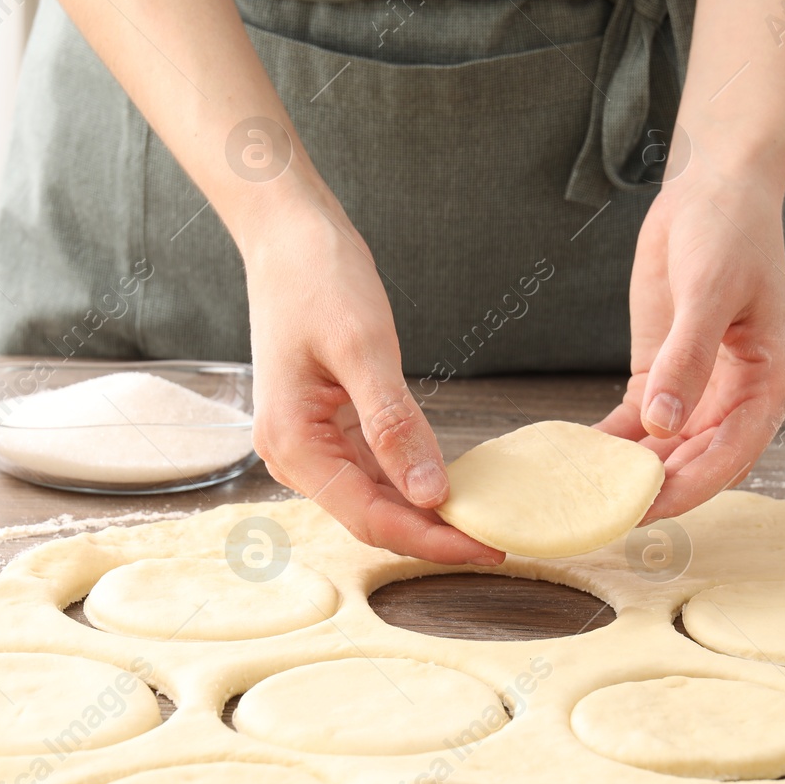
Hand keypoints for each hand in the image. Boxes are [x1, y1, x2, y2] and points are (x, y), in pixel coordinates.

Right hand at [246, 207, 503, 564]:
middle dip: (432, 535)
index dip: (431, 540)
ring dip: (423, 514)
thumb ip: (394, 424)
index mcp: (293, 443)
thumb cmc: (317, 277)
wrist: (285, 235)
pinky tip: (448, 484)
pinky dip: (410, 480)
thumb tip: (430, 493)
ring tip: (482, 522)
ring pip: (373, 498)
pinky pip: (372, 468)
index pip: (371, 517)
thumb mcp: (364, 347)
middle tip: (499, 542)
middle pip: (371, 516)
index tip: (489, 548)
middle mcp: (293, 454)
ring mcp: (308, 441)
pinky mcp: (325, 424)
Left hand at [597, 171, 784, 521]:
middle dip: (656, 492)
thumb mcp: (708, 293)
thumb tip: (663, 426)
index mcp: (770, 383)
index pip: (731, 453)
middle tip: (602, 517)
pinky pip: (640, 423)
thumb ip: (686, 361)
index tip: (646, 510)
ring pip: (668, 451)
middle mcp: (741, 396)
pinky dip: (613, 443)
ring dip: (632, 473)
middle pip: (699, 463)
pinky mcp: (665, 374)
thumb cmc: (729, 232)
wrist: (711, 187)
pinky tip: (578, 459)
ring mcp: (701, 389)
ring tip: (583, 497)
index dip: (690, 488)